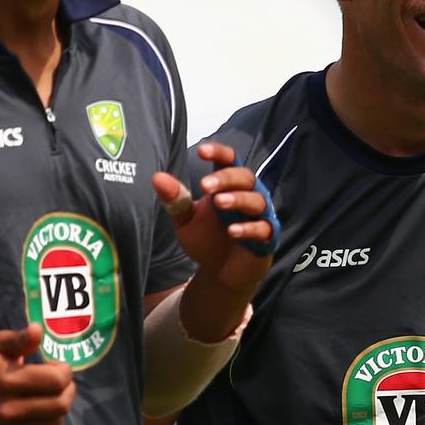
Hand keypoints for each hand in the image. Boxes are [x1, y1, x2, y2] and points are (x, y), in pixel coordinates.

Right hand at [0, 323, 75, 424]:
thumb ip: (19, 339)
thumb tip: (38, 330)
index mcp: (6, 381)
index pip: (56, 381)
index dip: (65, 371)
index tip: (57, 366)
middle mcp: (7, 409)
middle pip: (61, 404)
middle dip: (68, 389)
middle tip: (59, 382)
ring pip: (55, 424)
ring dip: (58, 407)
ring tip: (49, 396)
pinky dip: (48, 423)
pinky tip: (42, 411)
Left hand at [151, 142, 273, 338]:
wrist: (221, 273)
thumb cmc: (206, 239)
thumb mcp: (185, 220)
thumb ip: (175, 200)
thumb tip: (157, 177)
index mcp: (228, 185)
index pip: (229, 161)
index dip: (219, 153)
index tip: (202, 151)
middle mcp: (247, 195)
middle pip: (245, 176)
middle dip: (226, 178)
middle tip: (205, 185)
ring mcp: (260, 216)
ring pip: (257, 199)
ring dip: (239, 199)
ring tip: (219, 202)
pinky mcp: (267, 238)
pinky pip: (264, 229)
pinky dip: (249, 228)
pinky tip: (233, 231)